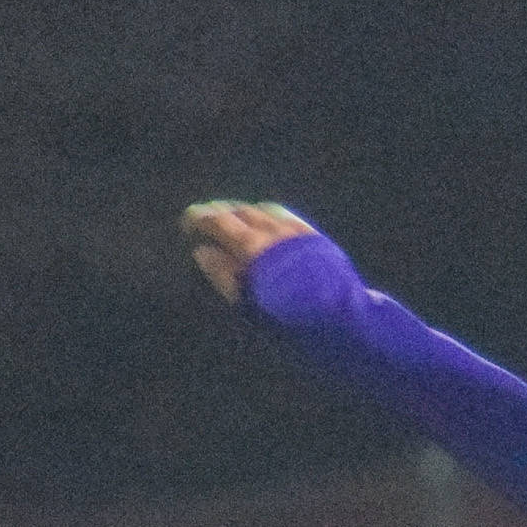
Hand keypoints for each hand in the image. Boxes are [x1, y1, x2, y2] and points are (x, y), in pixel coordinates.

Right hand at [181, 199, 317, 303]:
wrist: (339, 316)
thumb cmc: (288, 316)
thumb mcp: (247, 301)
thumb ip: (222, 274)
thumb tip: (203, 251)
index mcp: (251, 245)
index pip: (216, 220)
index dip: (198, 219)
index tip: (187, 224)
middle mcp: (271, 230)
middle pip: (239, 211)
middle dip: (220, 212)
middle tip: (207, 217)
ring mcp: (295, 230)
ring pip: (262, 210)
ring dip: (244, 211)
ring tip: (234, 216)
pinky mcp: (313, 235)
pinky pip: (285, 215)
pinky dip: (267, 213)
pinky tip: (267, 218)